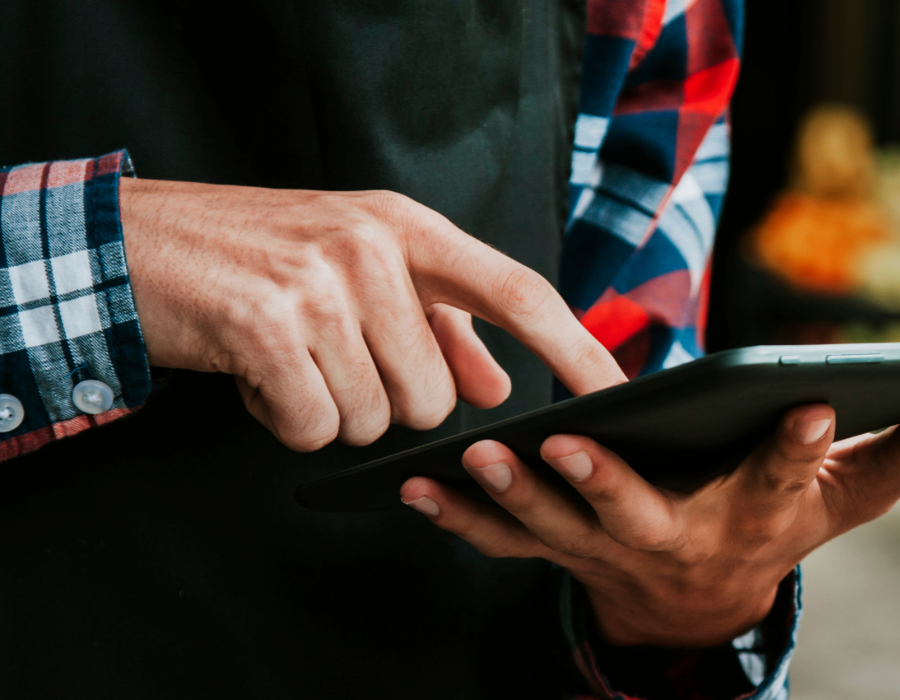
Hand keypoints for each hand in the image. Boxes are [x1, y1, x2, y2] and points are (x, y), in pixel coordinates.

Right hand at [120, 178, 623, 449]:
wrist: (132, 243)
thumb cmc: (256, 258)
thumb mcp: (359, 267)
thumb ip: (442, 325)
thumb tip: (499, 387)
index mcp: (408, 226)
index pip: (520, 292)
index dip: (576, 350)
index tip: (617, 396)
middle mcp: (373, 246)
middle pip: (437, 396)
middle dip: (385, 400)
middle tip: (329, 358)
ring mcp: (321, 283)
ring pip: (377, 420)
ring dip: (331, 409)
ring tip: (288, 358)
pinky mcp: (266, 327)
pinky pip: (315, 428)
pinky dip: (286, 420)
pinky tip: (258, 376)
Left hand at [399, 402, 899, 646]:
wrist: (703, 603)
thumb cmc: (776, 527)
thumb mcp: (844, 501)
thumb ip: (899, 456)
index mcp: (756, 515)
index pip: (787, 476)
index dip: (803, 443)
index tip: (818, 400)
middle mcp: (681, 540)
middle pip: (641, 517)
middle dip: (605, 485)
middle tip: (569, 446)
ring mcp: (612, 554)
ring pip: (558, 533)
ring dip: (515, 497)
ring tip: (476, 455)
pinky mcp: (563, 552)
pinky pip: (507, 544)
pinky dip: (459, 519)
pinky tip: (414, 487)